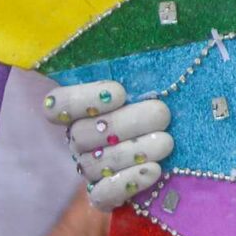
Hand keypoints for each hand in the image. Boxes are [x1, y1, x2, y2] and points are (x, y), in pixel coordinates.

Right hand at [46, 81, 172, 209]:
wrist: (178, 153)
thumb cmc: (161, 109)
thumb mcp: (152, 86)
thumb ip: (142, 71)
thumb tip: (154, 40)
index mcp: (82, 110)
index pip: (57, 105)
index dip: (81, 99)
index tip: (119, 92)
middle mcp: (80, 139)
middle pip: (83, 134)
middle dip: (125, 123)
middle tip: (162, 114)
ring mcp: (89, 168)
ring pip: (95, 163)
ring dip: (132, 151)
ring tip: (167, 142)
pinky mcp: (102, 196)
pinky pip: (101, 194)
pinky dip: (126, 183)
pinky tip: (153, 171)